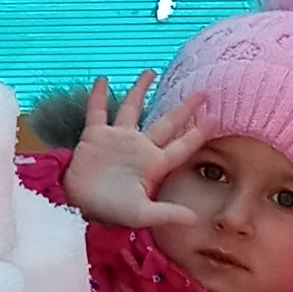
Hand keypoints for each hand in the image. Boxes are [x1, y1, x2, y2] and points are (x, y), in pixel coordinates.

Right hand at [63, 70, 212, 228]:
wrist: (77, 207)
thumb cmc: (110, 212)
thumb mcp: (141, 214)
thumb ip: (167, 213)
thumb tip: (196, 219)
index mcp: (154, 164)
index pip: (182, 146)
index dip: (198, 133)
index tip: (215, 118)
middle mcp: (139, 147)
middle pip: (166, 123)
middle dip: (184, 108)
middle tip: (202, 93)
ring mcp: (117, 139)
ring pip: (132, 108)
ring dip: (140, 90)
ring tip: (151, 72)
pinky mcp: (95, 136)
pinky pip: (97, 111)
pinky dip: (98, 95)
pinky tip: (102, 79)